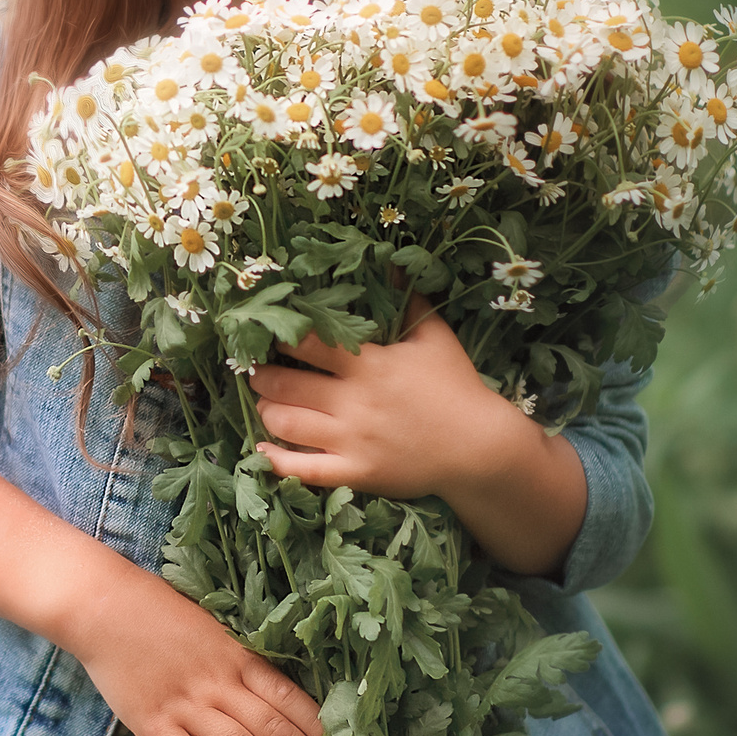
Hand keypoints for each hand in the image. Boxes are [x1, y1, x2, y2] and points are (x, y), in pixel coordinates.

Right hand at [64, 565, 351, 735]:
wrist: (100, 605)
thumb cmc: (154, 610)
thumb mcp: (209, 626)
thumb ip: (236, 659)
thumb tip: (270, 691)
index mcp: (235, 655)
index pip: (288, 696)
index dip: (318, 727)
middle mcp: (218, 682)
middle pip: (274, 726)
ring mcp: (186, 704)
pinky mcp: (153, 723)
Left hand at [249, 300, 523, 500]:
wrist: (481, 448)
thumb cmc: (457, 387)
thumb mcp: (434, 336)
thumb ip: (407, 300)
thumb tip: (390, 262)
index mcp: (369, 365)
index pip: (308, 343)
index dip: (281, 336)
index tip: (268, 331)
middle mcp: (354, 402)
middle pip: (287, 385)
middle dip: (263, 376)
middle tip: (255, 370)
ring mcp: (352, 441)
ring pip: (287, 424)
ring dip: (267, 411)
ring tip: (264, 403)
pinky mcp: (357, 474)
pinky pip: (304, 470)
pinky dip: (277, 460)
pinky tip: (263, 450)